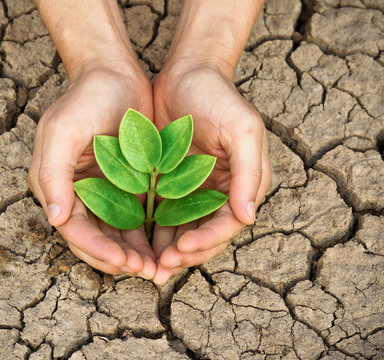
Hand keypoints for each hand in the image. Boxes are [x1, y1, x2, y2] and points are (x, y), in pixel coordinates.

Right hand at [27, 67, 156, 277]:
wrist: (114, 73)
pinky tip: (165, 244)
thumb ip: (52, 175)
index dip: (97, 250)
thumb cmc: (85, 98)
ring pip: (117, 235)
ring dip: (135, 254)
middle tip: (148, 272)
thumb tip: (55, 219)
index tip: (124, 262)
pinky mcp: (126, 185)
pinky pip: (135, 218)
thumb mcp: (62, 131)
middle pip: (96, 240)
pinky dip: (147, 234)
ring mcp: (103, 191)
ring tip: (160, 266)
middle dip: (119, 259)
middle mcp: (77, 195)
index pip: (74, 231)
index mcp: (55, 186)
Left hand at [151, 64, 270, 283]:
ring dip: (166, 250)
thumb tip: (248, 217)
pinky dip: (151, 231)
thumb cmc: (218, 97)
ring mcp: (192, 190)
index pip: (227, 225)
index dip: (207, 242)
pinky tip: (135, 242)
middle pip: (204, 235)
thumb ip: (248, 172)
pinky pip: (160, 214)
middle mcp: (219, 192)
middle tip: (160, 268)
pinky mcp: (169, 184)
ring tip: (146, 266)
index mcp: (242, 184)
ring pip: (181, 230)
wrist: (186, 72)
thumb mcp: (242, 128)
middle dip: (184, 253)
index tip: (181, 249)